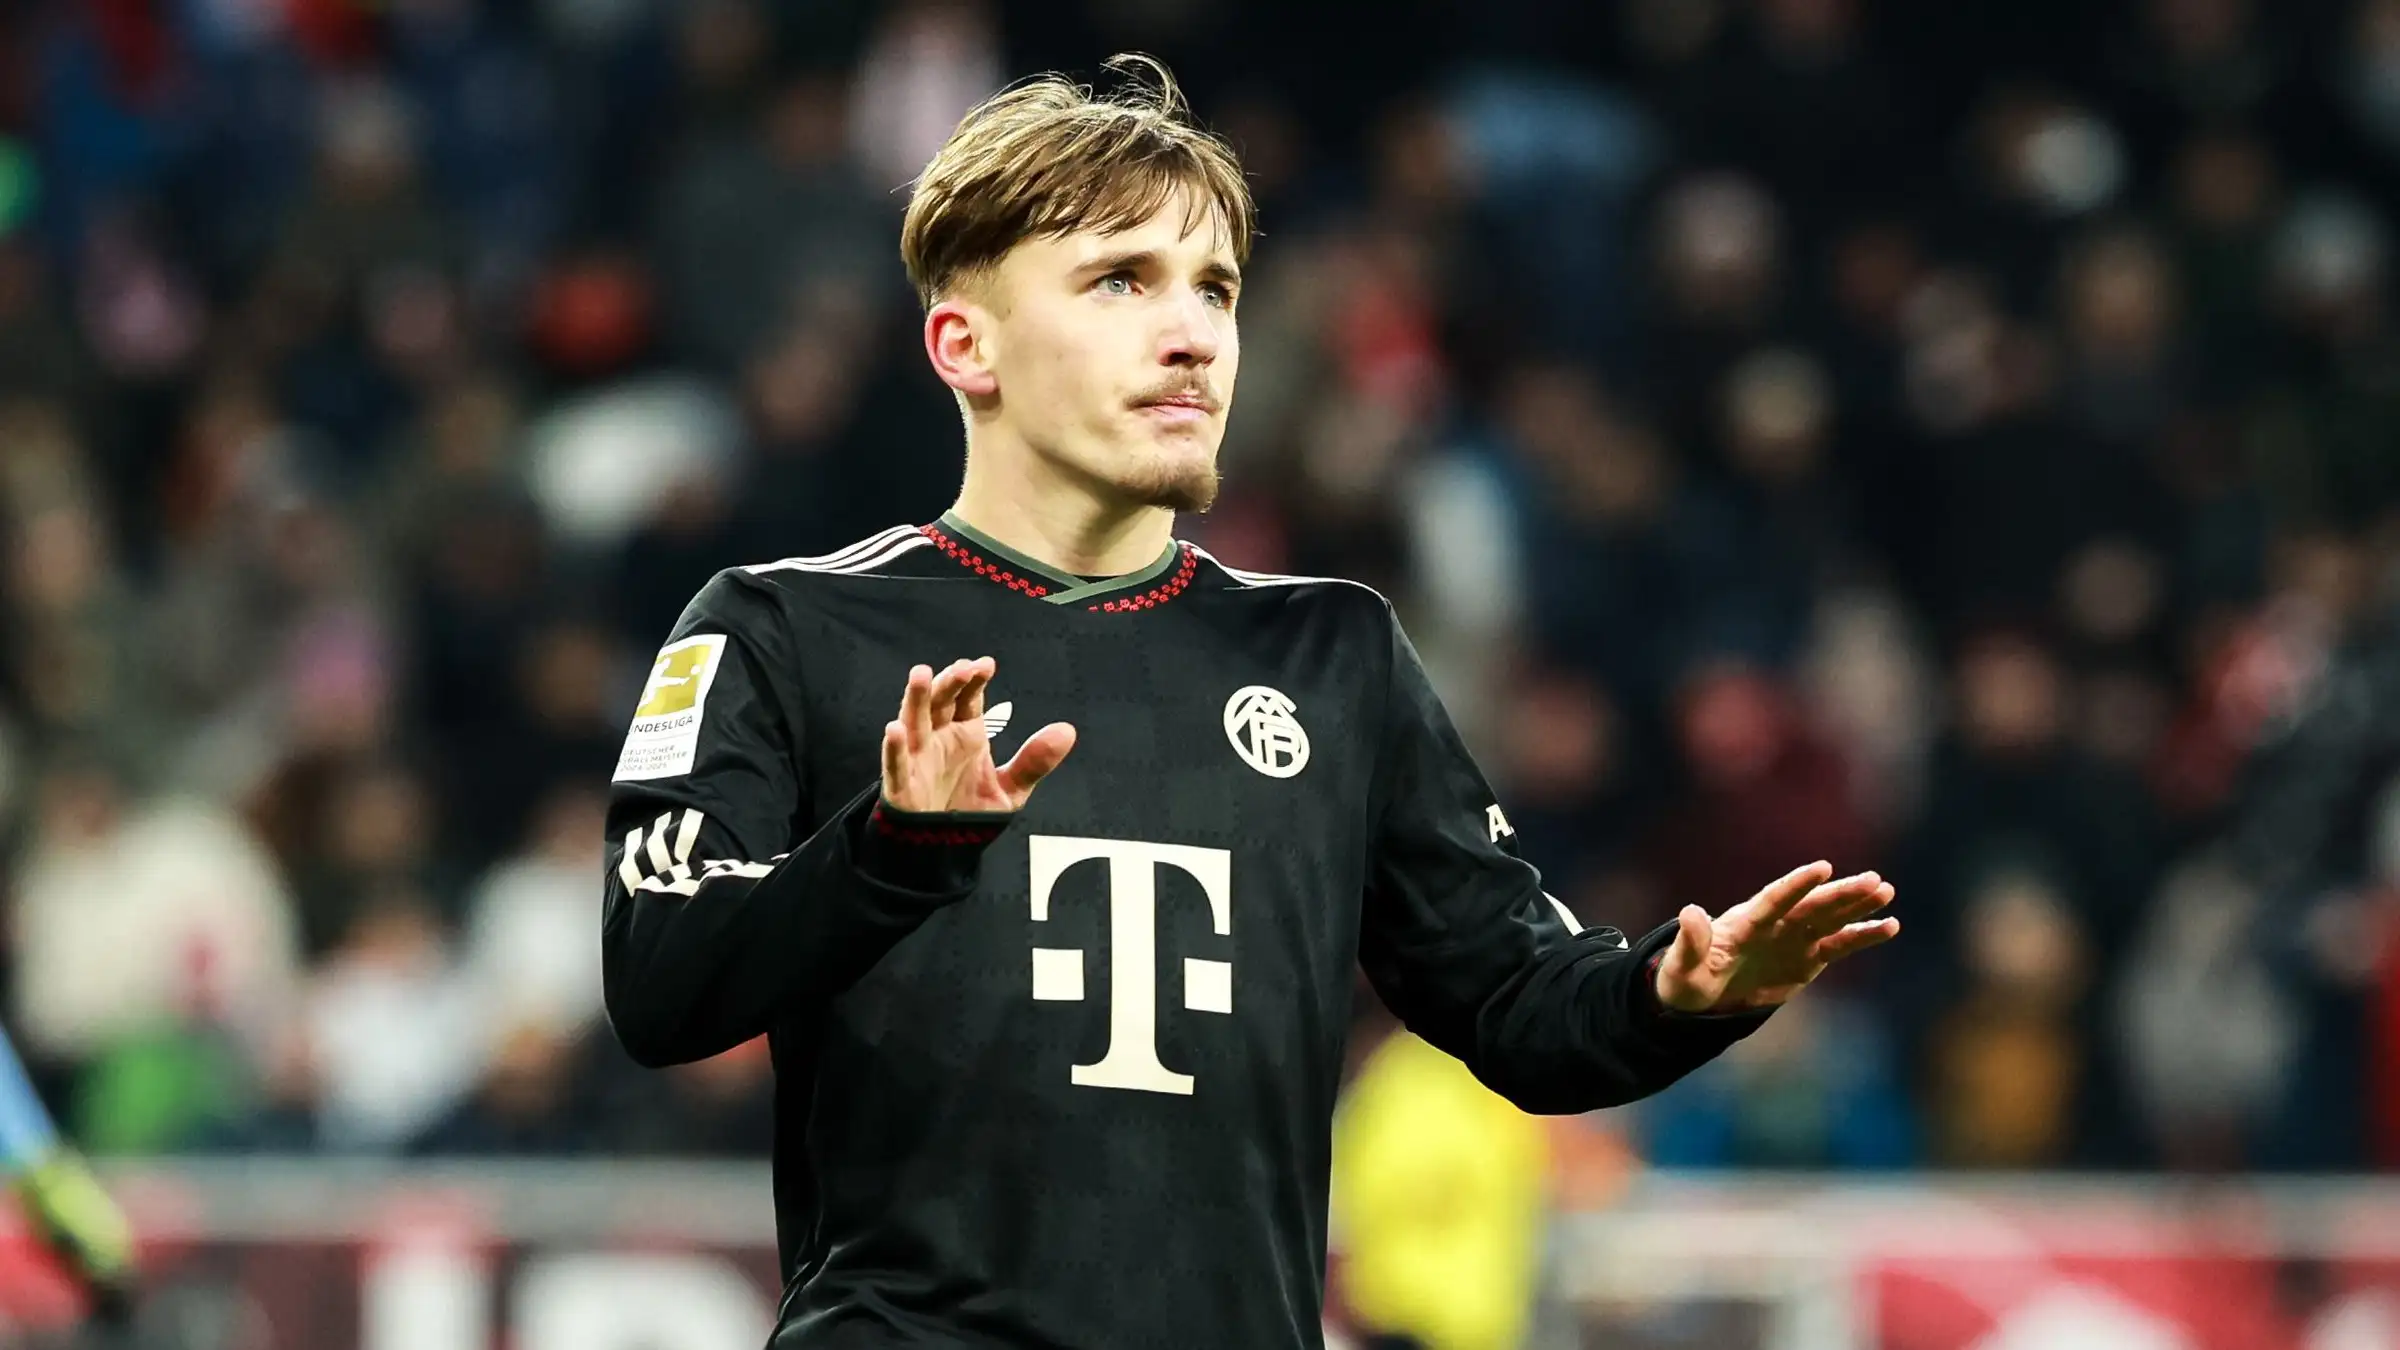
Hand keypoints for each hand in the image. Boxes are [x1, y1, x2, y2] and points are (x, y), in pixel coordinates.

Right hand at [881, 657, 1076, 812]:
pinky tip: (894, 730)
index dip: (974, 680)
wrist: (943, 850)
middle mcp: (939, 739)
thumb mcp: (1010, 789)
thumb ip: (1034, 761)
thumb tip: (1068, 731)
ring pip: (913, 722)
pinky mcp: (901, 785)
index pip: (968, 699)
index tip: (986, 666)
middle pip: (941, 702)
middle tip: (963, 668)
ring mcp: (917, 759)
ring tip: (922, 675)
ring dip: (917, 698)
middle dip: (950, 683)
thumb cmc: (970, 812)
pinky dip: (894, 747)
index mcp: (966, 735)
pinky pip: (895, 764)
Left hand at [1653, 862, 1898, 1012]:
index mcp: (1744, 923)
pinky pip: (1839, 944)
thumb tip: (1689, 912)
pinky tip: (1890, 926)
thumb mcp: (1682, 969)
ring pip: (1830, 918)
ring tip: (1887, 891)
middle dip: (1841, 893)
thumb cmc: (1686, 981)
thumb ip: (1691, 943)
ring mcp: (1793, 939)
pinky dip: (1863, 935)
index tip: (1822, 867)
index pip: (1775, 900)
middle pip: (1811, 905)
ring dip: (1858, 905)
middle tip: (1874, 880)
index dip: (1797, 885)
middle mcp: (1774, 925)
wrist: (1702, 997)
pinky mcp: (1808, 958)